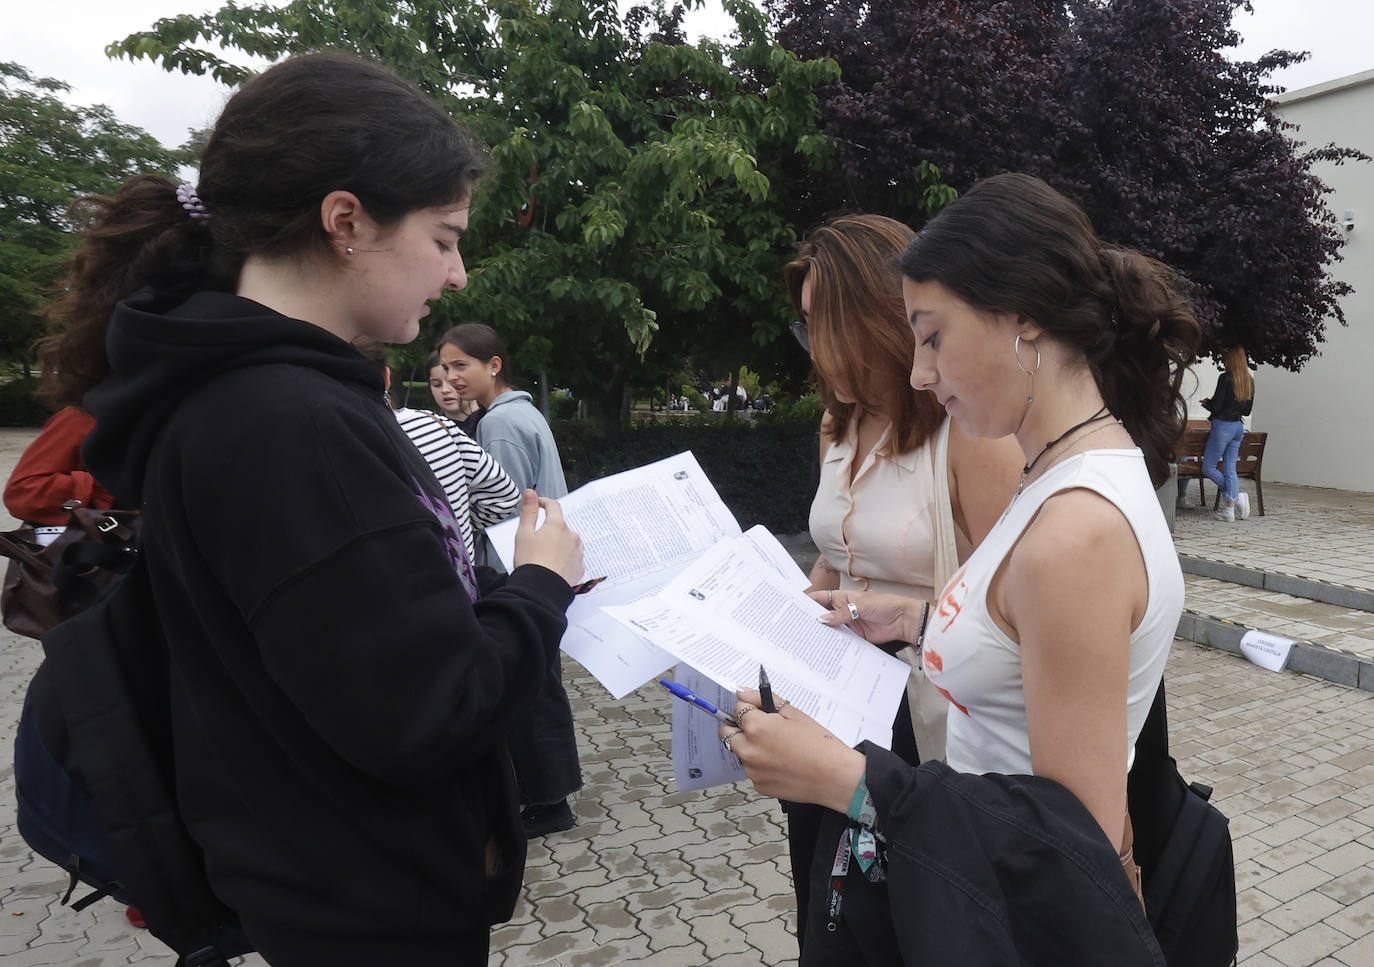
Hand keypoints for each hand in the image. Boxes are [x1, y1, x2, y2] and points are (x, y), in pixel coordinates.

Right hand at [512, 490, 583, 585]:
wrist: (541, 590)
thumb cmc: (530, 561)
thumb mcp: (523, 534)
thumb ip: (528, 511)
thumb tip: (531, 493)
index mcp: (557, 525)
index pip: (553, 506)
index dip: (543, 502)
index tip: (536, 504)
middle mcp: (572, 536)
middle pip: (560, 525)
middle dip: (549, 529)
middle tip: (535, 540)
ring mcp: (578, 552)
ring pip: (568, 541)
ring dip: (559, 543)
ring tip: (544, 555)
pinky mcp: (579, 567)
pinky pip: (572, 557)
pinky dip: (564, 557)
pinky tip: (554, 565)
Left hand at [719, 689, 865, 812]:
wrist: (834, 776)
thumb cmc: (819, 744)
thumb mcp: (793, 713)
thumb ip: (763, 700)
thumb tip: (743, 693)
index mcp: (756, 728)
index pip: (737, 708)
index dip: (749, 708)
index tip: (759, 711)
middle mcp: (748, 750)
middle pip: (727, 732)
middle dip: (739, 727)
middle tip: (760, 729)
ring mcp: (752, 770)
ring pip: (740, 752)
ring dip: (750, 747)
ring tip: (778, 749)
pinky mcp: (759, 785)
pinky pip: (752, 770)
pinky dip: (761, 765)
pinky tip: (781, 763)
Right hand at [806, 589, 922, 644]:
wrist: (902, 620)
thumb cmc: (884, 605)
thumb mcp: (861, 606)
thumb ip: (841, 614)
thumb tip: (822, 619)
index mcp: (842, 598)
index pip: (821, 598)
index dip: (808, 601)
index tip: (795, 606)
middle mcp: (843, 611)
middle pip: (823, 615)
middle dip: (812, 620)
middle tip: (798, 626)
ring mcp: (848, 624)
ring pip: (830, 629)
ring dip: (822, 633)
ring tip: (808, 638)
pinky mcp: (855, 636)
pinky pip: (841, 640)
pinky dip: (834, 643)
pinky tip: (825, 647)